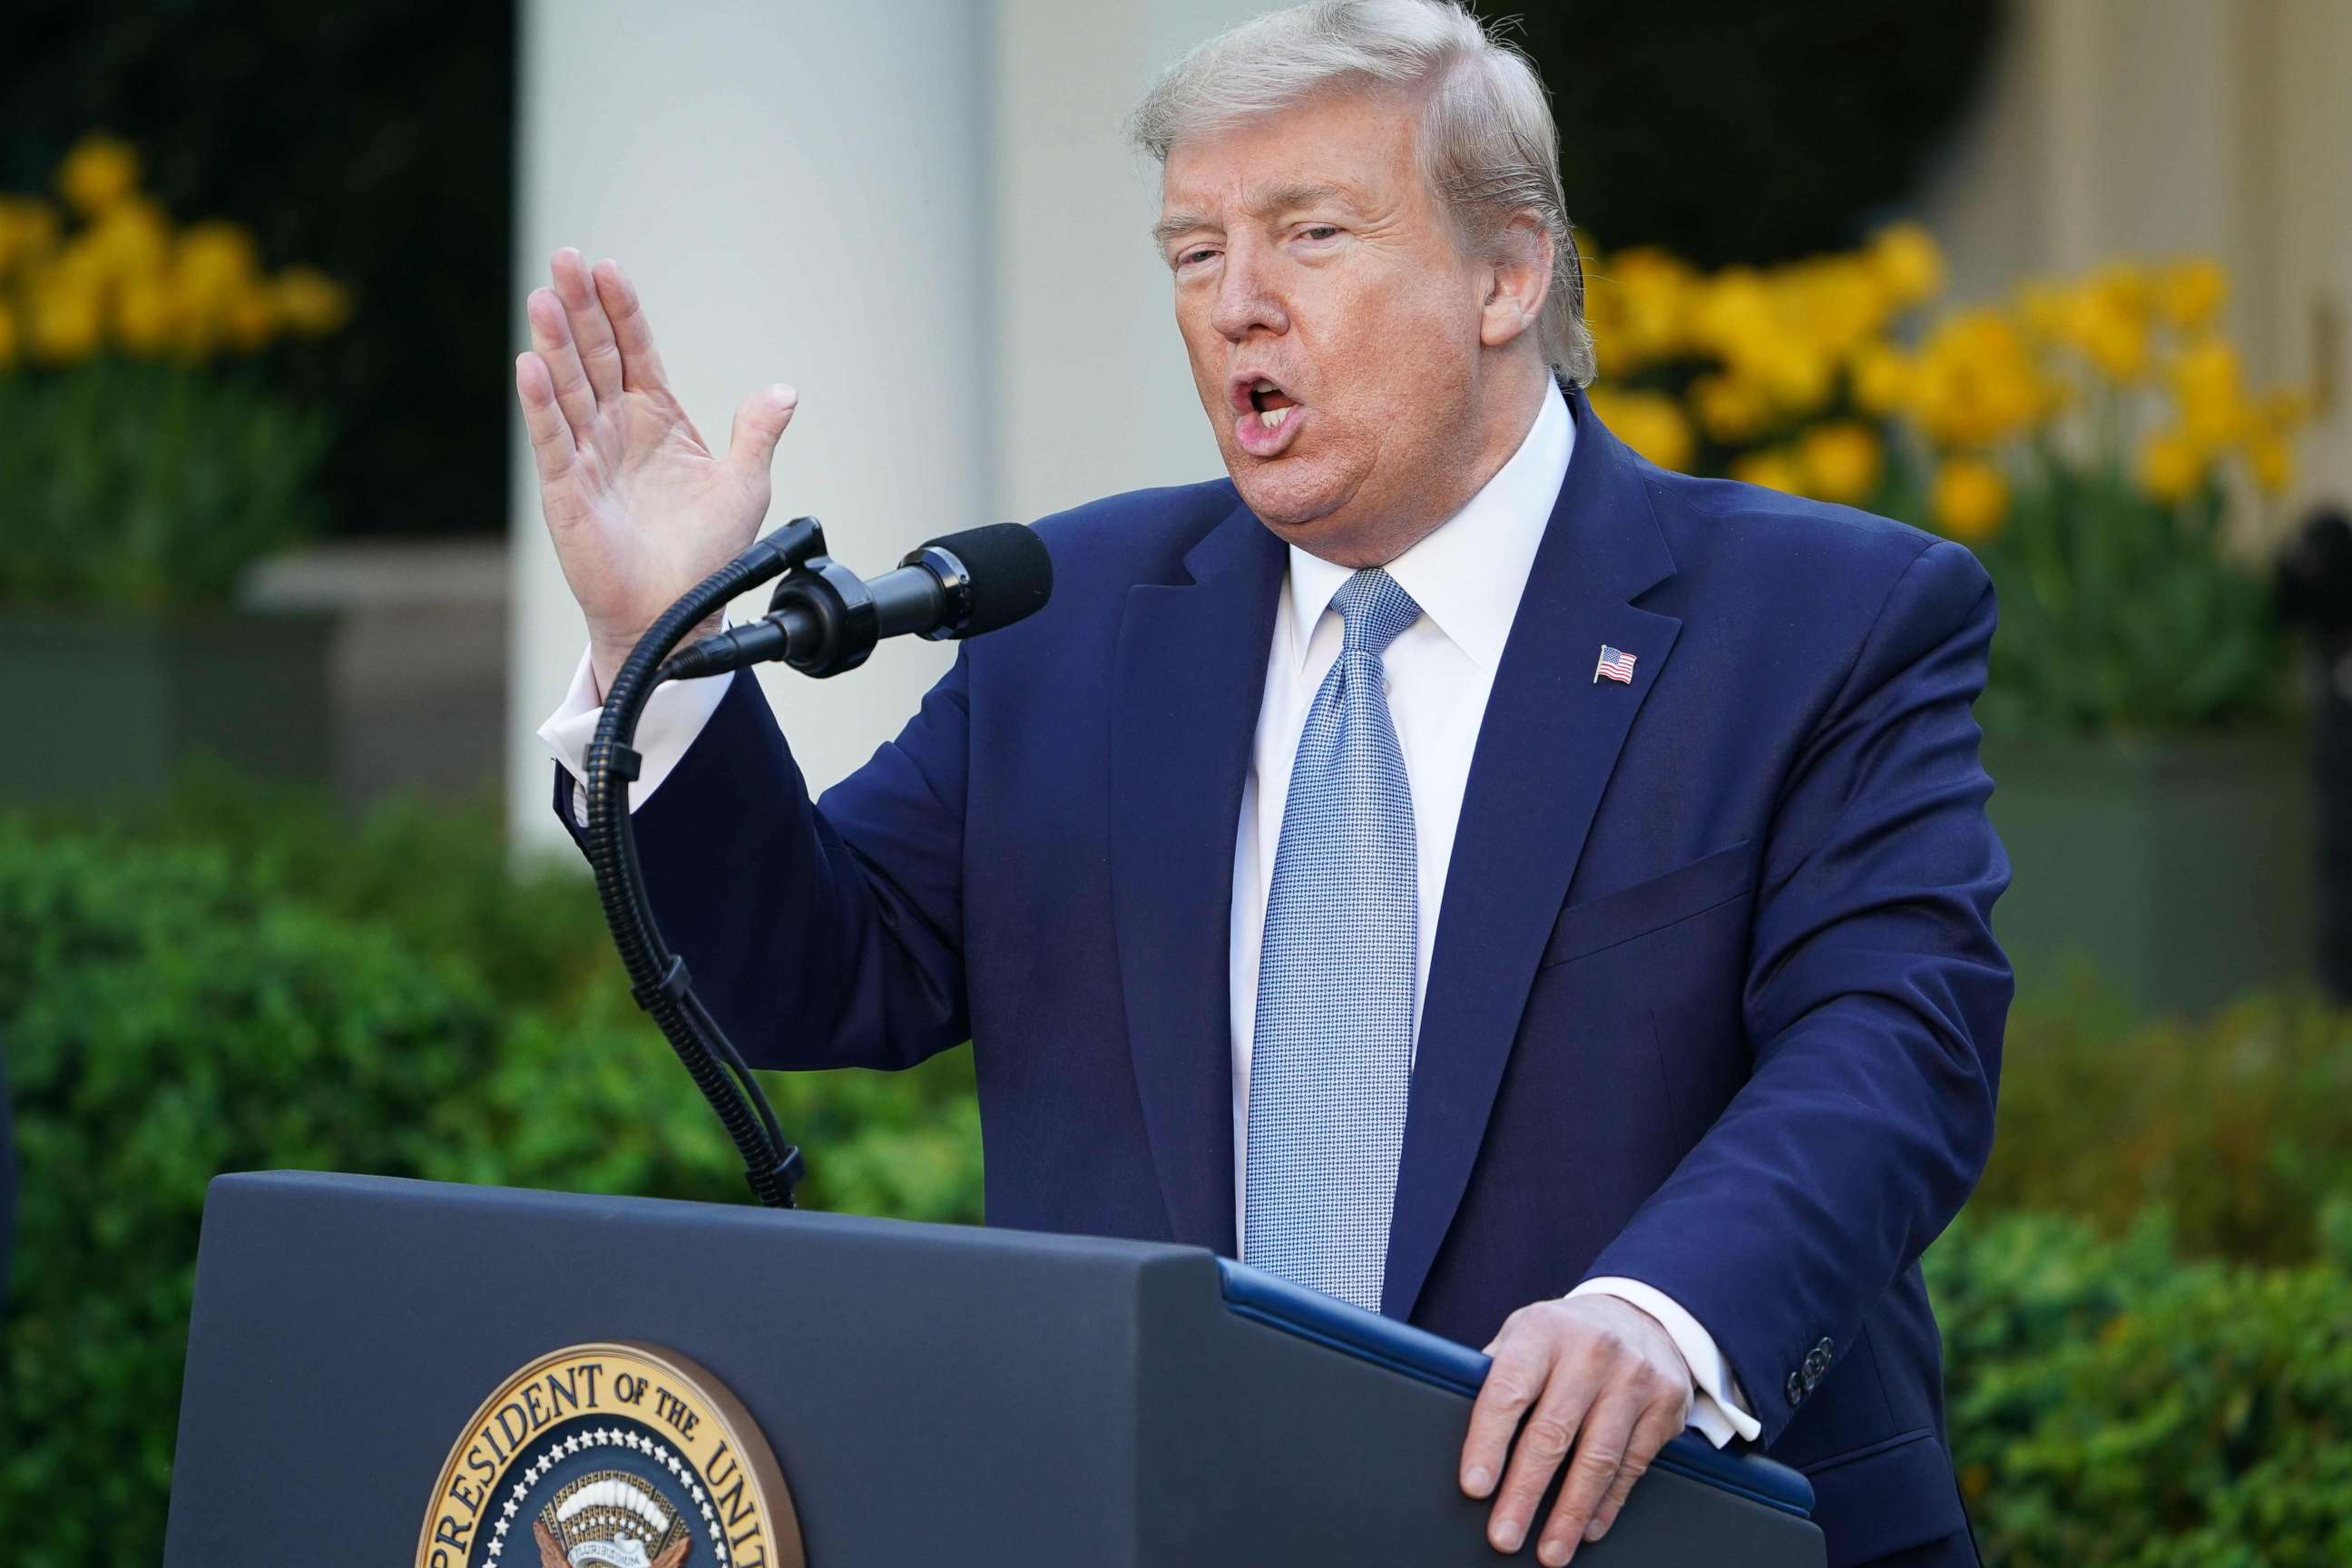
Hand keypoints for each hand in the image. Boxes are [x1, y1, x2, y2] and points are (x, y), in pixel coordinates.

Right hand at [514, 248, 799, 693]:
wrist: (677, 609)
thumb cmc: (705, 553)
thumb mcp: (744, 485)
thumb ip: (757, 434)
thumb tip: (785, 391)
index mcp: (656, 418)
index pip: (634, 349)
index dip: (621, 309)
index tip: (609, 269)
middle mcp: (615, 428)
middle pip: (594, 355)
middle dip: (579, 308)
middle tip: (565, 258)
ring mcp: (586, 455)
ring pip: (567, 388)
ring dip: (554, 343)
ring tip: (544, 298)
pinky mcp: (565, 489)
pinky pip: (551, 439)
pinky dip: (540, 404)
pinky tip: (530, 366)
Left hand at [1459, 1295, 1693, 1563]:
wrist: (1641, 1313)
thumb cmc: (1565, 1334)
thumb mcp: (1526, 1332)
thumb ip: (1497, 1371)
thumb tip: (1451, 1417)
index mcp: (1542, 1331)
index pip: (1508, 1392)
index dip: (1488, 1443)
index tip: (1475, 1486)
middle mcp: (1591, 1350)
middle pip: (1551, 1434)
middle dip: (1524, 1492)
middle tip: (1504, 1535)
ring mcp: (1633, 1377)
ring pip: (1597, 1458)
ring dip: (1570, 1512)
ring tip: (1550, 1550)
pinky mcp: (1665, 1404)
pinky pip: (1632, 1465)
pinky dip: (1608, 1503)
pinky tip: (1589, 1528)